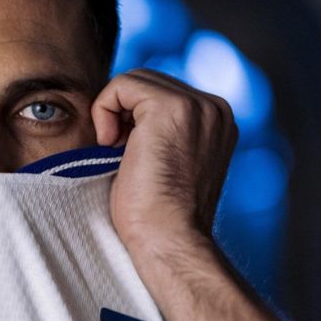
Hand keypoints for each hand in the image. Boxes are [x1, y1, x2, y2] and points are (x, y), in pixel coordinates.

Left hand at [91, 69, 237, 253]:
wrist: (168, 240)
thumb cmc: (156, 216)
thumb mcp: (164, 162)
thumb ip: (158, 132)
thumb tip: (124, 114)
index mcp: (216, 121)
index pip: (161, 94)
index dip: (133, 120)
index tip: (130, 156)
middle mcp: (215, 108)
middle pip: (148, 81)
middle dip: (124, 113)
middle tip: (119, 155)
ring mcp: (198, 105)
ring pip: (134, 80)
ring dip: (114, 113)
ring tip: (117, 152)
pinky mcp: (172, 108)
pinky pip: (122, 84)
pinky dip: (104, 110)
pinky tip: (110, 145)